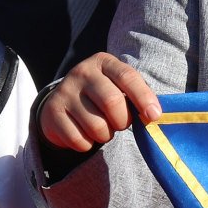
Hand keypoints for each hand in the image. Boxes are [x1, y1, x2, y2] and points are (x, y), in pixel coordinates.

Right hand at [39, 53, 161, 152]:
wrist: (61, 103)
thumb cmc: (100, 96)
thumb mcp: (117, 87)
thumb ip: (135, 97)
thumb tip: (154, 115)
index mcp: (103, 62)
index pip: (127, 77)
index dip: (143, 98)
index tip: (154, 116)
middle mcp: (82, 72)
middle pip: (112, 102)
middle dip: (122, 121)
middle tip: (120, 124)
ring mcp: (65, 91)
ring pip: (96, 126)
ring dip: (105, 135)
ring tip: (102, 129)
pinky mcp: (52, 112)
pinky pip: (79, 139)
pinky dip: (88, 144)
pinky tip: (85, 135)